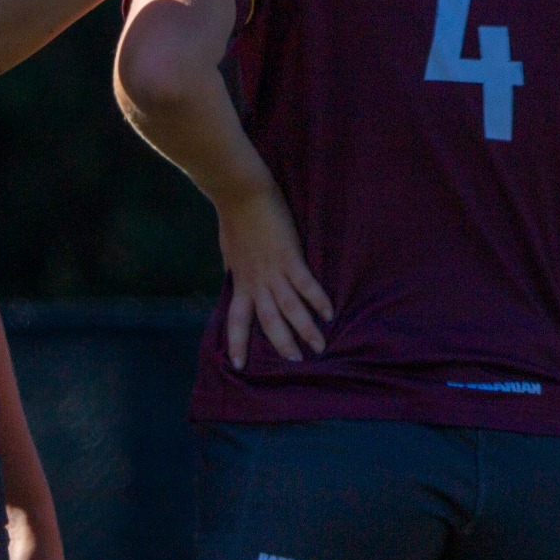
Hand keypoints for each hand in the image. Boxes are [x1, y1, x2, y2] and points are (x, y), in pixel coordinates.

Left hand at [217, 183, 331, 368]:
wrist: (240, 193)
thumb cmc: (234, 218)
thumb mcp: (230, 250)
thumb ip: (236, 267)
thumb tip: (232, 274)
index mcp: (240, 281)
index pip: (236, 320)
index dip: (237, 343)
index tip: (238, 366)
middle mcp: (256, 282)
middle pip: (268, 322)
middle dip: (282, 344)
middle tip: (295, 362)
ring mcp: (273, 270)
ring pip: (290, 309)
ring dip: (305, 330)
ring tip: (319, 347)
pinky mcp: (289, 257)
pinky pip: (305, 285)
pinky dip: (318, 300)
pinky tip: (330, 312)